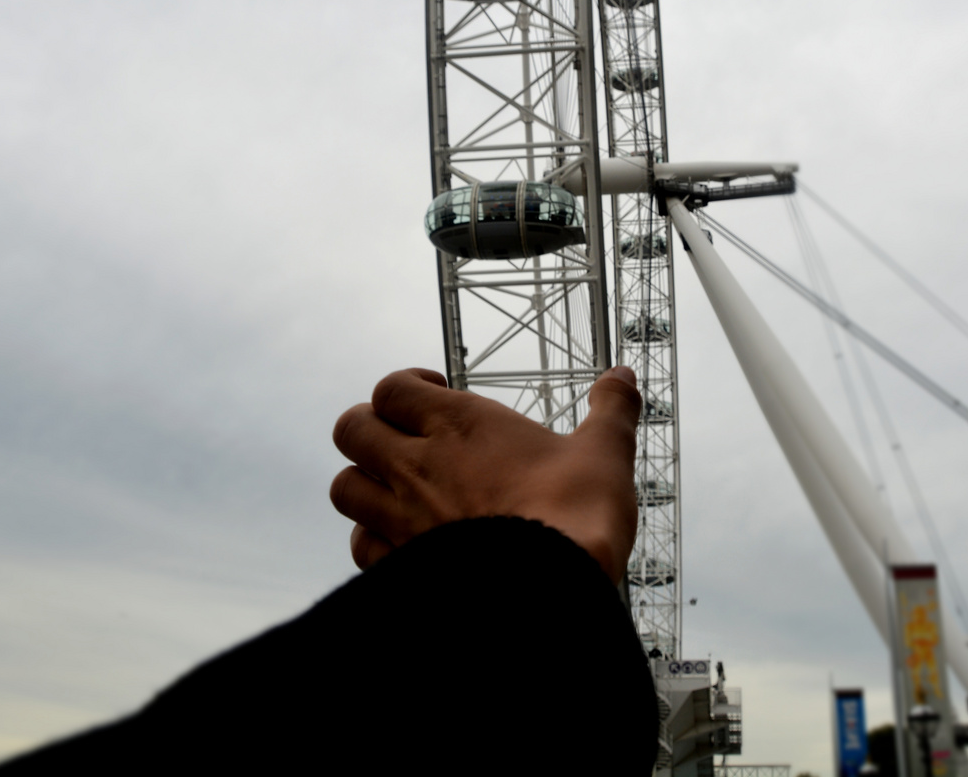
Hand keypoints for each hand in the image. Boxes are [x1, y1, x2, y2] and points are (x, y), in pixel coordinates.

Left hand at [330, 366, 641, 581]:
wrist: (549, 593)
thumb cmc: (577, 515)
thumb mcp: (605, 452)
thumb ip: (611, 409)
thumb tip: (623, 375)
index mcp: (459, 424)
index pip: (392, 387)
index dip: (405, 388)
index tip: (433, 396)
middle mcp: (418, 466)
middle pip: (350, 429)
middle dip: (371, 428)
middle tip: (405, 439)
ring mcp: (402, 519)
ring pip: (344, 487)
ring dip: (365, 483)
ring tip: (398, 489)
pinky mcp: (401, 568)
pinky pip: (360, 546)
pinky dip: (373, 540)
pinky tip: (404, 542)